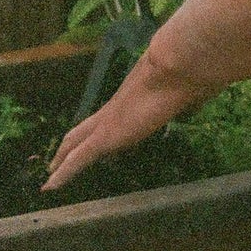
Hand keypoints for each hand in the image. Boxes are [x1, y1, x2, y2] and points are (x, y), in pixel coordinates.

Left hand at [40, 43, 205, 192]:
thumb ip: (189, 96)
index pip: (107, 117)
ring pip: (74, 144)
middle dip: (68, 146)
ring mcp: (108, 121)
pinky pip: (78, 158)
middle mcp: (114, 108)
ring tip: (50, 176)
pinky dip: (63, 173)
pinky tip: (50, 187)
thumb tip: (200, 95)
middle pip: (82, 129)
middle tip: (56, 160)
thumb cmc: (189, 74)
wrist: (180, 63)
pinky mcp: (107, 135)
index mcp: (132, 99)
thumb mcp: (190, 89)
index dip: (95, 130)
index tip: (90, 139)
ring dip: (61, 160)